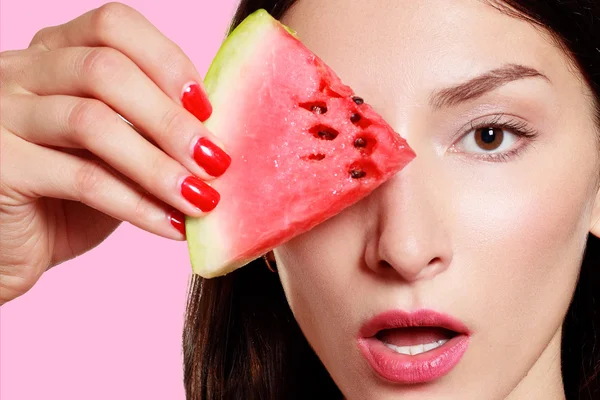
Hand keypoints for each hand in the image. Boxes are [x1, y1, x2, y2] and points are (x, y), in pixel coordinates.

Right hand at [0, 2, 230, 303]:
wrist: (13, 247)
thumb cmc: (68, 195)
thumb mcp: (114, 150)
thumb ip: (149, 127)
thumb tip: (217, 128)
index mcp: (55, 53)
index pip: (114, 25)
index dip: (168, 62)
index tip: (207, 108)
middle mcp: (21, 72)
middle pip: (106, 68)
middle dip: (171, 120)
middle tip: (215, 161)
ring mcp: (2, 114)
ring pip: (92, 122)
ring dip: (159, 165)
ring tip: (201, 198)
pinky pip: (82, 179)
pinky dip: (138, 204)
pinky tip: (172, 224)